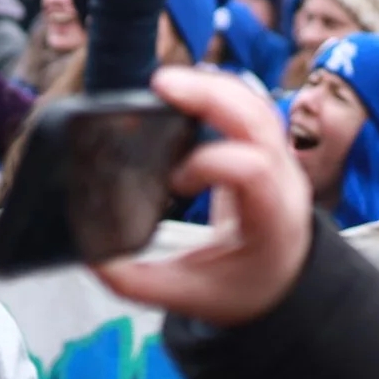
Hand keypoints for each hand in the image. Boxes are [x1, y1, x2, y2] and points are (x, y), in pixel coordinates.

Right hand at [93, 66, 311, 326]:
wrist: (284, 281)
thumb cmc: (243, 286)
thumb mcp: (190, 294)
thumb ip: (140, 282)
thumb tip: (94, 259)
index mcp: (272, 219)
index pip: (253, 170)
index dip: (209, 163)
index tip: (175, 182)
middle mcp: (285, 181)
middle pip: (258, 120)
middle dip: (210, 96)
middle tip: (162, 86)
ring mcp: (282, 159)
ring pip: (257, 105)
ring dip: (212, 86)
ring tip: (167, 83)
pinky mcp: (269, 146)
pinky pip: (252, 106)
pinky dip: (219, 92)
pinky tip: (186, 90)